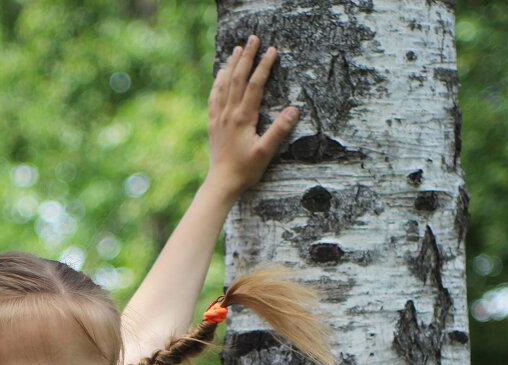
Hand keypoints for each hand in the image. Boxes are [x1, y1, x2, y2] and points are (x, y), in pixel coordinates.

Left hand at [206, 35, 298, 197]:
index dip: (264, 66)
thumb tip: (294, 110)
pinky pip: (214, 97)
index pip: (255, 85)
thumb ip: (279, 131)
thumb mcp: (266, 152)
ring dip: (231, 64)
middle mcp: (229, 114)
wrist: (222, 182)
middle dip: (246, 57)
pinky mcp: (213, 123)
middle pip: (237, 78)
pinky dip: (217, 82)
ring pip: (224, 84)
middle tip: (253, 39)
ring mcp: (219, 117)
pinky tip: (220, 74)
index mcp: (243, 118)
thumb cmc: (245, 169)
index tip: (272, 50)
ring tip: (238, 49)